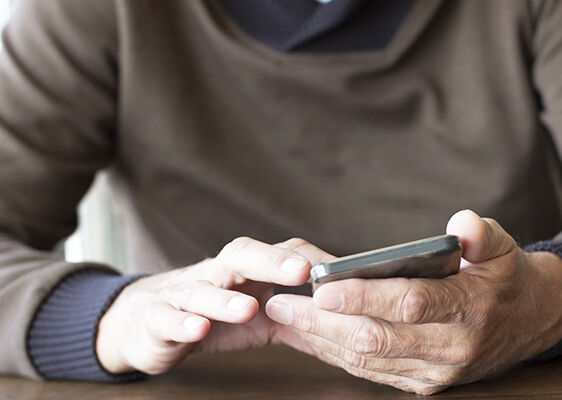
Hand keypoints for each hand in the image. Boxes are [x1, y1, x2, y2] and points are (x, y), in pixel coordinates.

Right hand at [96, 237, 331, 374]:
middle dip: (270, 261)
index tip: (327, 268)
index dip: (297, 259)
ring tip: (249, 309)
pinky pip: (166, 318)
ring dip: (224, 299)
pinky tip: (198, 328)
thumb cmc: (209, 314)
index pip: (271, 253)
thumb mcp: (254, 311)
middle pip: (239, 256)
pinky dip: (181, 322)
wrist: (144, 321)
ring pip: (201, 290)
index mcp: (241, 271)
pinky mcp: (155, 320)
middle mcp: (213, 275)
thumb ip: (291, 312)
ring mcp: (181, 295)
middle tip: (300, 271)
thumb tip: (341, 315)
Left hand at [266, 210, 561, 394]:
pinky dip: (337, 355)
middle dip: (323, 323)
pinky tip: (309, 338)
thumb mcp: (501, 246)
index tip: (323, 288)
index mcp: (470, 306)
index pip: (410, 302)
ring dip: (321, 340)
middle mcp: (452, 346)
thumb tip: (461, 224)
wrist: (530, 322)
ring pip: (368, 359)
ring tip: (283, 318)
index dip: (365, 296)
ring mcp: (437, 371)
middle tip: (281, 304)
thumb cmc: (504, 276)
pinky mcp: (425, 383)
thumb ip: (481, 233)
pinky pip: (373, 372)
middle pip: (378, 337)